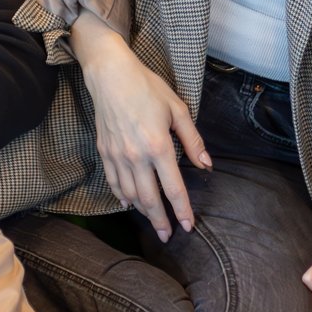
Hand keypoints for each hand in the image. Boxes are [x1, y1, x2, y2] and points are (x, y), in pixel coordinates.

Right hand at [72, 17, 208, 239]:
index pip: (173, 188)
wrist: (110, 75)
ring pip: (130, 194)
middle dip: (160, 221)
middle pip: (150, 198)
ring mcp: (117, 156)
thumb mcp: (177, 109)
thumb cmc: (146, 87)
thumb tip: (206, 165)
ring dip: (142, 212)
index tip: (188, 226)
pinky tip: (128, 204)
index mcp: (158, 146)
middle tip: (167, 236)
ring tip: (152, 222)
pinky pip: (114, 182)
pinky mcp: (105, 152)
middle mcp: (136, 156)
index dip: (182, 210)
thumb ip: (192, 141)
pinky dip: (122, 196)